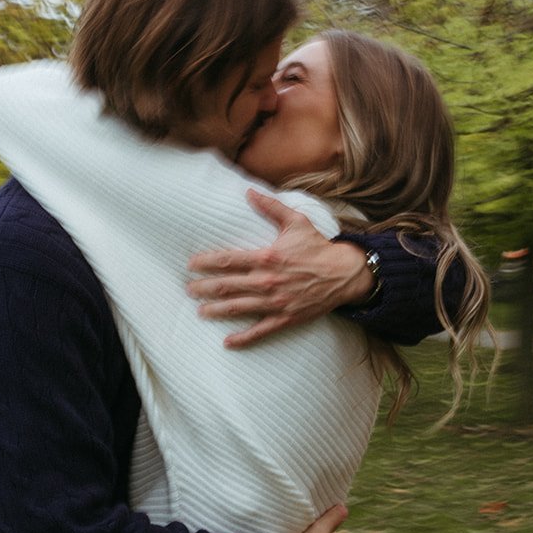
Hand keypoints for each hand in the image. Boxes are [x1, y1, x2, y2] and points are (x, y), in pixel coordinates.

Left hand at [187, 189, 374, 348]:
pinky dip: (243, 338)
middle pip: (226, 285)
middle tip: (189, 289)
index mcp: (267, 257)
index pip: (228, 260)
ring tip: (200, 310)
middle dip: (204, 288)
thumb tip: (249, 191)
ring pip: (238, 307)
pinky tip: (227, 342)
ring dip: (216, 310)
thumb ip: (270, 206)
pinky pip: (260, 330)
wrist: (344, 273)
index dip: (206, 263)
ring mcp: (275, 302)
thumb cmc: (318, 246)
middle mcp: (267, 281)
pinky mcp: (284, 318)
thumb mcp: (295, 221)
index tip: (192, 265)